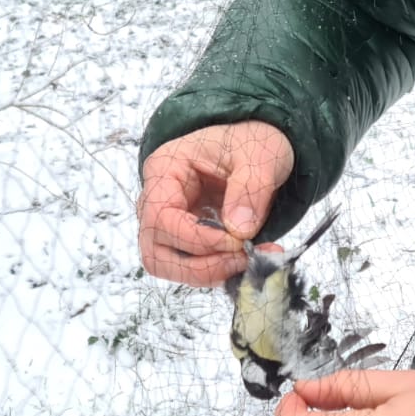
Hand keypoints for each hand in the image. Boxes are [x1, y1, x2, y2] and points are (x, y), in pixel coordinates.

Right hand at [137, 120, 292, 286]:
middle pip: (156, 253)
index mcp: (163, 170)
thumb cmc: (251, 142)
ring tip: (251, 258)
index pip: (160, 218)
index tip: (237, 241)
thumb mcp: (259, 155)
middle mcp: (156, 200)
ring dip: (210, 273)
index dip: (197, 239)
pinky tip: (253, 257)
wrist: (258, 148)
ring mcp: (168, 224)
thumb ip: (250, 188)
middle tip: (244, 258)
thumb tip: (239, 230)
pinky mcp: (186, 241)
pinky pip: (193, 268)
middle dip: (201, 266)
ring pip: (170, 267)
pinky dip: (222, 271)